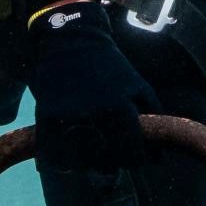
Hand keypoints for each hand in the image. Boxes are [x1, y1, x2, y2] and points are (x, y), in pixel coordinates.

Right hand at [28, 0, 159, 168]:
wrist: (72, 39)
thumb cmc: (109, 66)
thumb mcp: (138, 85)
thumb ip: (152, 115)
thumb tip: (159, 154)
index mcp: (122, 106)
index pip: (133, 152)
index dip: (137, 161)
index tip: (136, 160)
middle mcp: (96, 113)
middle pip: (106, 161)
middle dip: (112, 165)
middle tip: (111, 162)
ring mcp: (70, 114)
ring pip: (79, 161)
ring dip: (86, 165)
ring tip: (90, 158)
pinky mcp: (46, 113)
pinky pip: (51, 151)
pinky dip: (58, 161)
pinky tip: (65, 161)